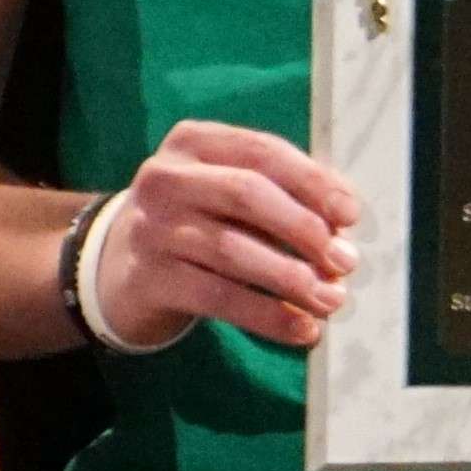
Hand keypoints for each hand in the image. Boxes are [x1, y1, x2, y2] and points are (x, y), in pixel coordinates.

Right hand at [90, 123, 358, 349]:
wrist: (120, 267)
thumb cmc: (196, 220)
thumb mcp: (226, 191)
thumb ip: (280, 194)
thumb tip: (342, 224)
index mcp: (192, 142)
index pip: (262, 151)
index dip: (312, 181)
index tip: (350, 215)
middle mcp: (165, 177)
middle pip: (247, 194)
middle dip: (304, 229)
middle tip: (345, 262)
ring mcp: (153, 228)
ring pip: (233, 250)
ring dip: (291, 278)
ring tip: (331, 300)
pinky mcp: (150, 277)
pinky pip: (219, 297)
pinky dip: (268, 315)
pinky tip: (303, 329)